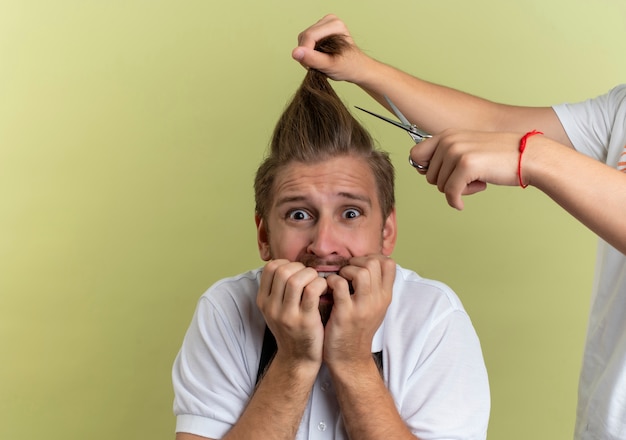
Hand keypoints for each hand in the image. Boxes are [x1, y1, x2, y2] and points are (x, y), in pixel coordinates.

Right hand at [257, 260, 325, 368]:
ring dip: (311, 274)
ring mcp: (287, 315)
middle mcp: (271, 307)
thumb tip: (288, 264)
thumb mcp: (275, 310)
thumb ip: (277, 289)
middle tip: (310, 276)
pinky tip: (325, 288)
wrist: (298, 358)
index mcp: (263, 301)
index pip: (270, 268)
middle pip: (283, 271)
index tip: (297, 271)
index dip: (286, 263)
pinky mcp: (305, 321)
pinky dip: (320, 284)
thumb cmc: (291, 329)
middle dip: (300, 267)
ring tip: (317, 281)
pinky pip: (312, 291)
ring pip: (296, 279)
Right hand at [292, 14, 369, 82]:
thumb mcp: (330, 66)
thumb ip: (312, 59)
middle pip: (305, 36)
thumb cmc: (347, 67)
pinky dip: (308, 51)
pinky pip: (305, 40)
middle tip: (316, 65)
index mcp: (335, 25)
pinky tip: (318, 57)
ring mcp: (324, 24)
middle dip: (306, 53)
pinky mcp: (319, 30)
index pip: (309, 36)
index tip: (311, 66)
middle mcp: (330, 20)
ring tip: (318, 62)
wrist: (355, 68)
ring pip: (303, 38)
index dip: (305, 53)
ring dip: (307, 53)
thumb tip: (295, 52)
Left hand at [323, 255, 395, 367]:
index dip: (372, 257)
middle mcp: (377, 300)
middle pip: (374, 263)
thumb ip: (374, 287)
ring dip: (345, 270)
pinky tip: (328, 289)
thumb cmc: (358, 329)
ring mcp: (363, 307)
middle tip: (345, 272)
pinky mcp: (345, 314)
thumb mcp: (374, 308)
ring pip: (361, 272)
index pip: (389, 263)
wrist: (350, 358)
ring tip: (339, 280)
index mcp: (385, 296)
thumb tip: (367, 263)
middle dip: (356, 262)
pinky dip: (332, 281)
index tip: (358, 265)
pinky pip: (340, 286)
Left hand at [410, 129, 524, 209]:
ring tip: (478, 178)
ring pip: (440, 186)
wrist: (528, 155)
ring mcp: (456, 152)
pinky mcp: (466, 166)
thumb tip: (422, 170)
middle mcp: (448, 140)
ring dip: (459, 189)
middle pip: (428, 176)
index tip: (442, 175)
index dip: (425, 169)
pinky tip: (477, 191)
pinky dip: (458, 200)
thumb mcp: (468, 147)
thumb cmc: (499, 156)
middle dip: (447, 182)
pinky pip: (451, 194)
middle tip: (468, 177)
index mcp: (447, 134)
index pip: (415, 155)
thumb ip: (446, 154)